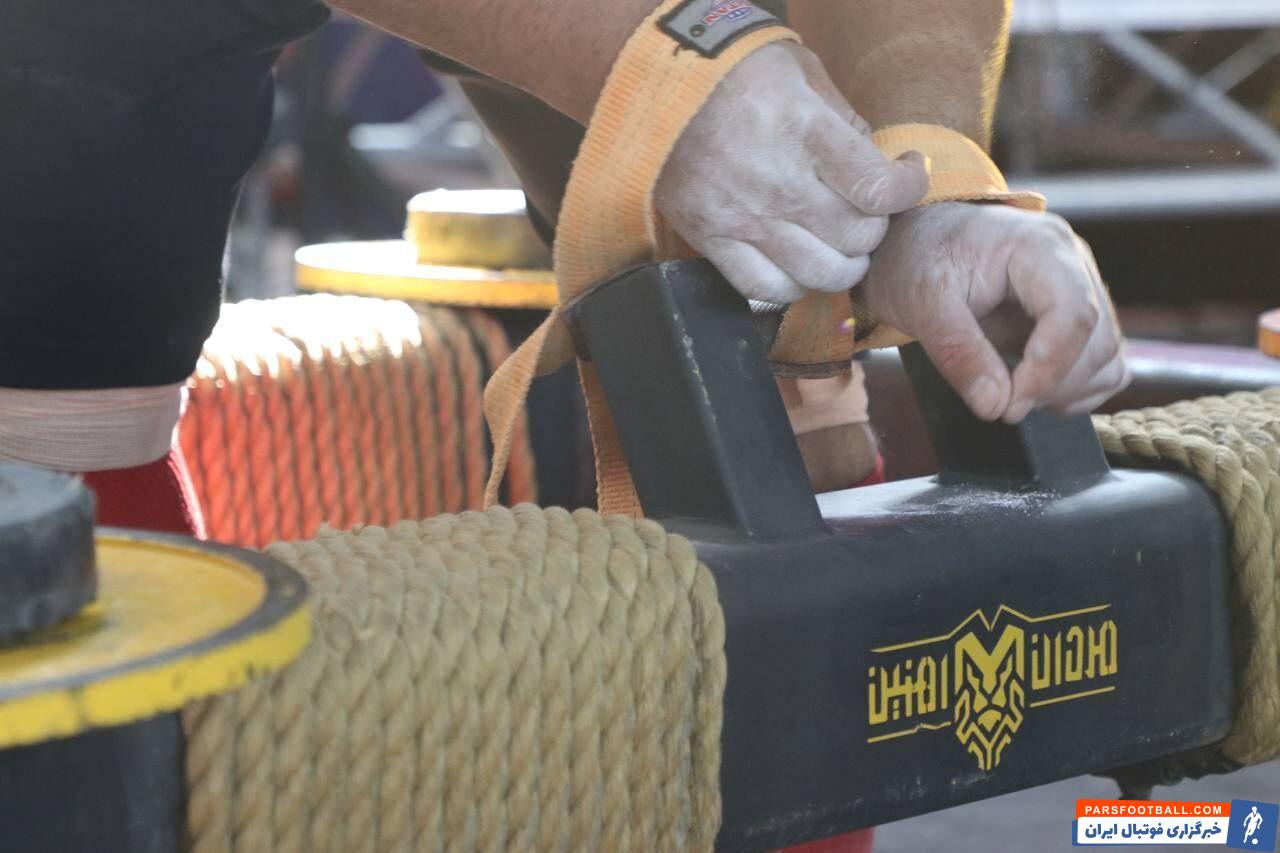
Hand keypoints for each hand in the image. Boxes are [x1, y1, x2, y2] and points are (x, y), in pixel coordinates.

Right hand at [655, 42, 928, 303]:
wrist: (655, 87)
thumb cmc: (734, 73)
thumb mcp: (803, 74)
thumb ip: (846, 121)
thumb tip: (877, 162)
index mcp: (804, 131)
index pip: (878, 189)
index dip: (909, 188)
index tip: (908, 174)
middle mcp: (776, 183)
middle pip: (857, 236)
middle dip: (877, 224)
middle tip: (868, 207)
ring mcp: (742, 218)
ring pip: (820, 274)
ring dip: (845, 264)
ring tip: (843, 243)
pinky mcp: (712, 240)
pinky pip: (766, 289)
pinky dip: (795, 286)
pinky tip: (801, 264)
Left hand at [861, 202, 1128, 422]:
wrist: (918, 243)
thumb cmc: (919, 259)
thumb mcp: (921, 302)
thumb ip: (957, 352)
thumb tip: (995, 406)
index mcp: (1039, 245)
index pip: (1074, 313)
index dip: (1049, 369)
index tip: (1010, 405)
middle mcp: (1073, 262)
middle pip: (1097, 338)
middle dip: (1052, 385)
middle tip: (1000, 404)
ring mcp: (1082, 286)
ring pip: (1106, 354)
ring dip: (1066, 390)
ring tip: (1010, 395)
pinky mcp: (1079, 313)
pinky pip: (1104, 361)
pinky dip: (1076, 388)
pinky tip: (1032, 390)